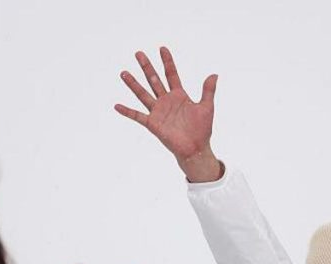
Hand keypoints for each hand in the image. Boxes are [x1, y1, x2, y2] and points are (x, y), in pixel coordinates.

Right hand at [115, 47, 223, 182]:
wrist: (195, 148)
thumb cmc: (202, 130)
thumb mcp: (207, 107)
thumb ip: (208, 91)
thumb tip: (214, 74)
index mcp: (179, 96)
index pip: (171, 74)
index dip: (167, 62)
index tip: (162, 48)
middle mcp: (166, 101)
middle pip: (154, 80)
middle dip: (147, 66)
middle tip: (138, 53)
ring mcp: (158, 112)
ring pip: (143, 94)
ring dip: (133, 84)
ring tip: (124, 72)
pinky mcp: (153, 123)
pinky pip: (137, 116)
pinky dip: (127, 111)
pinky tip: (117, 105)